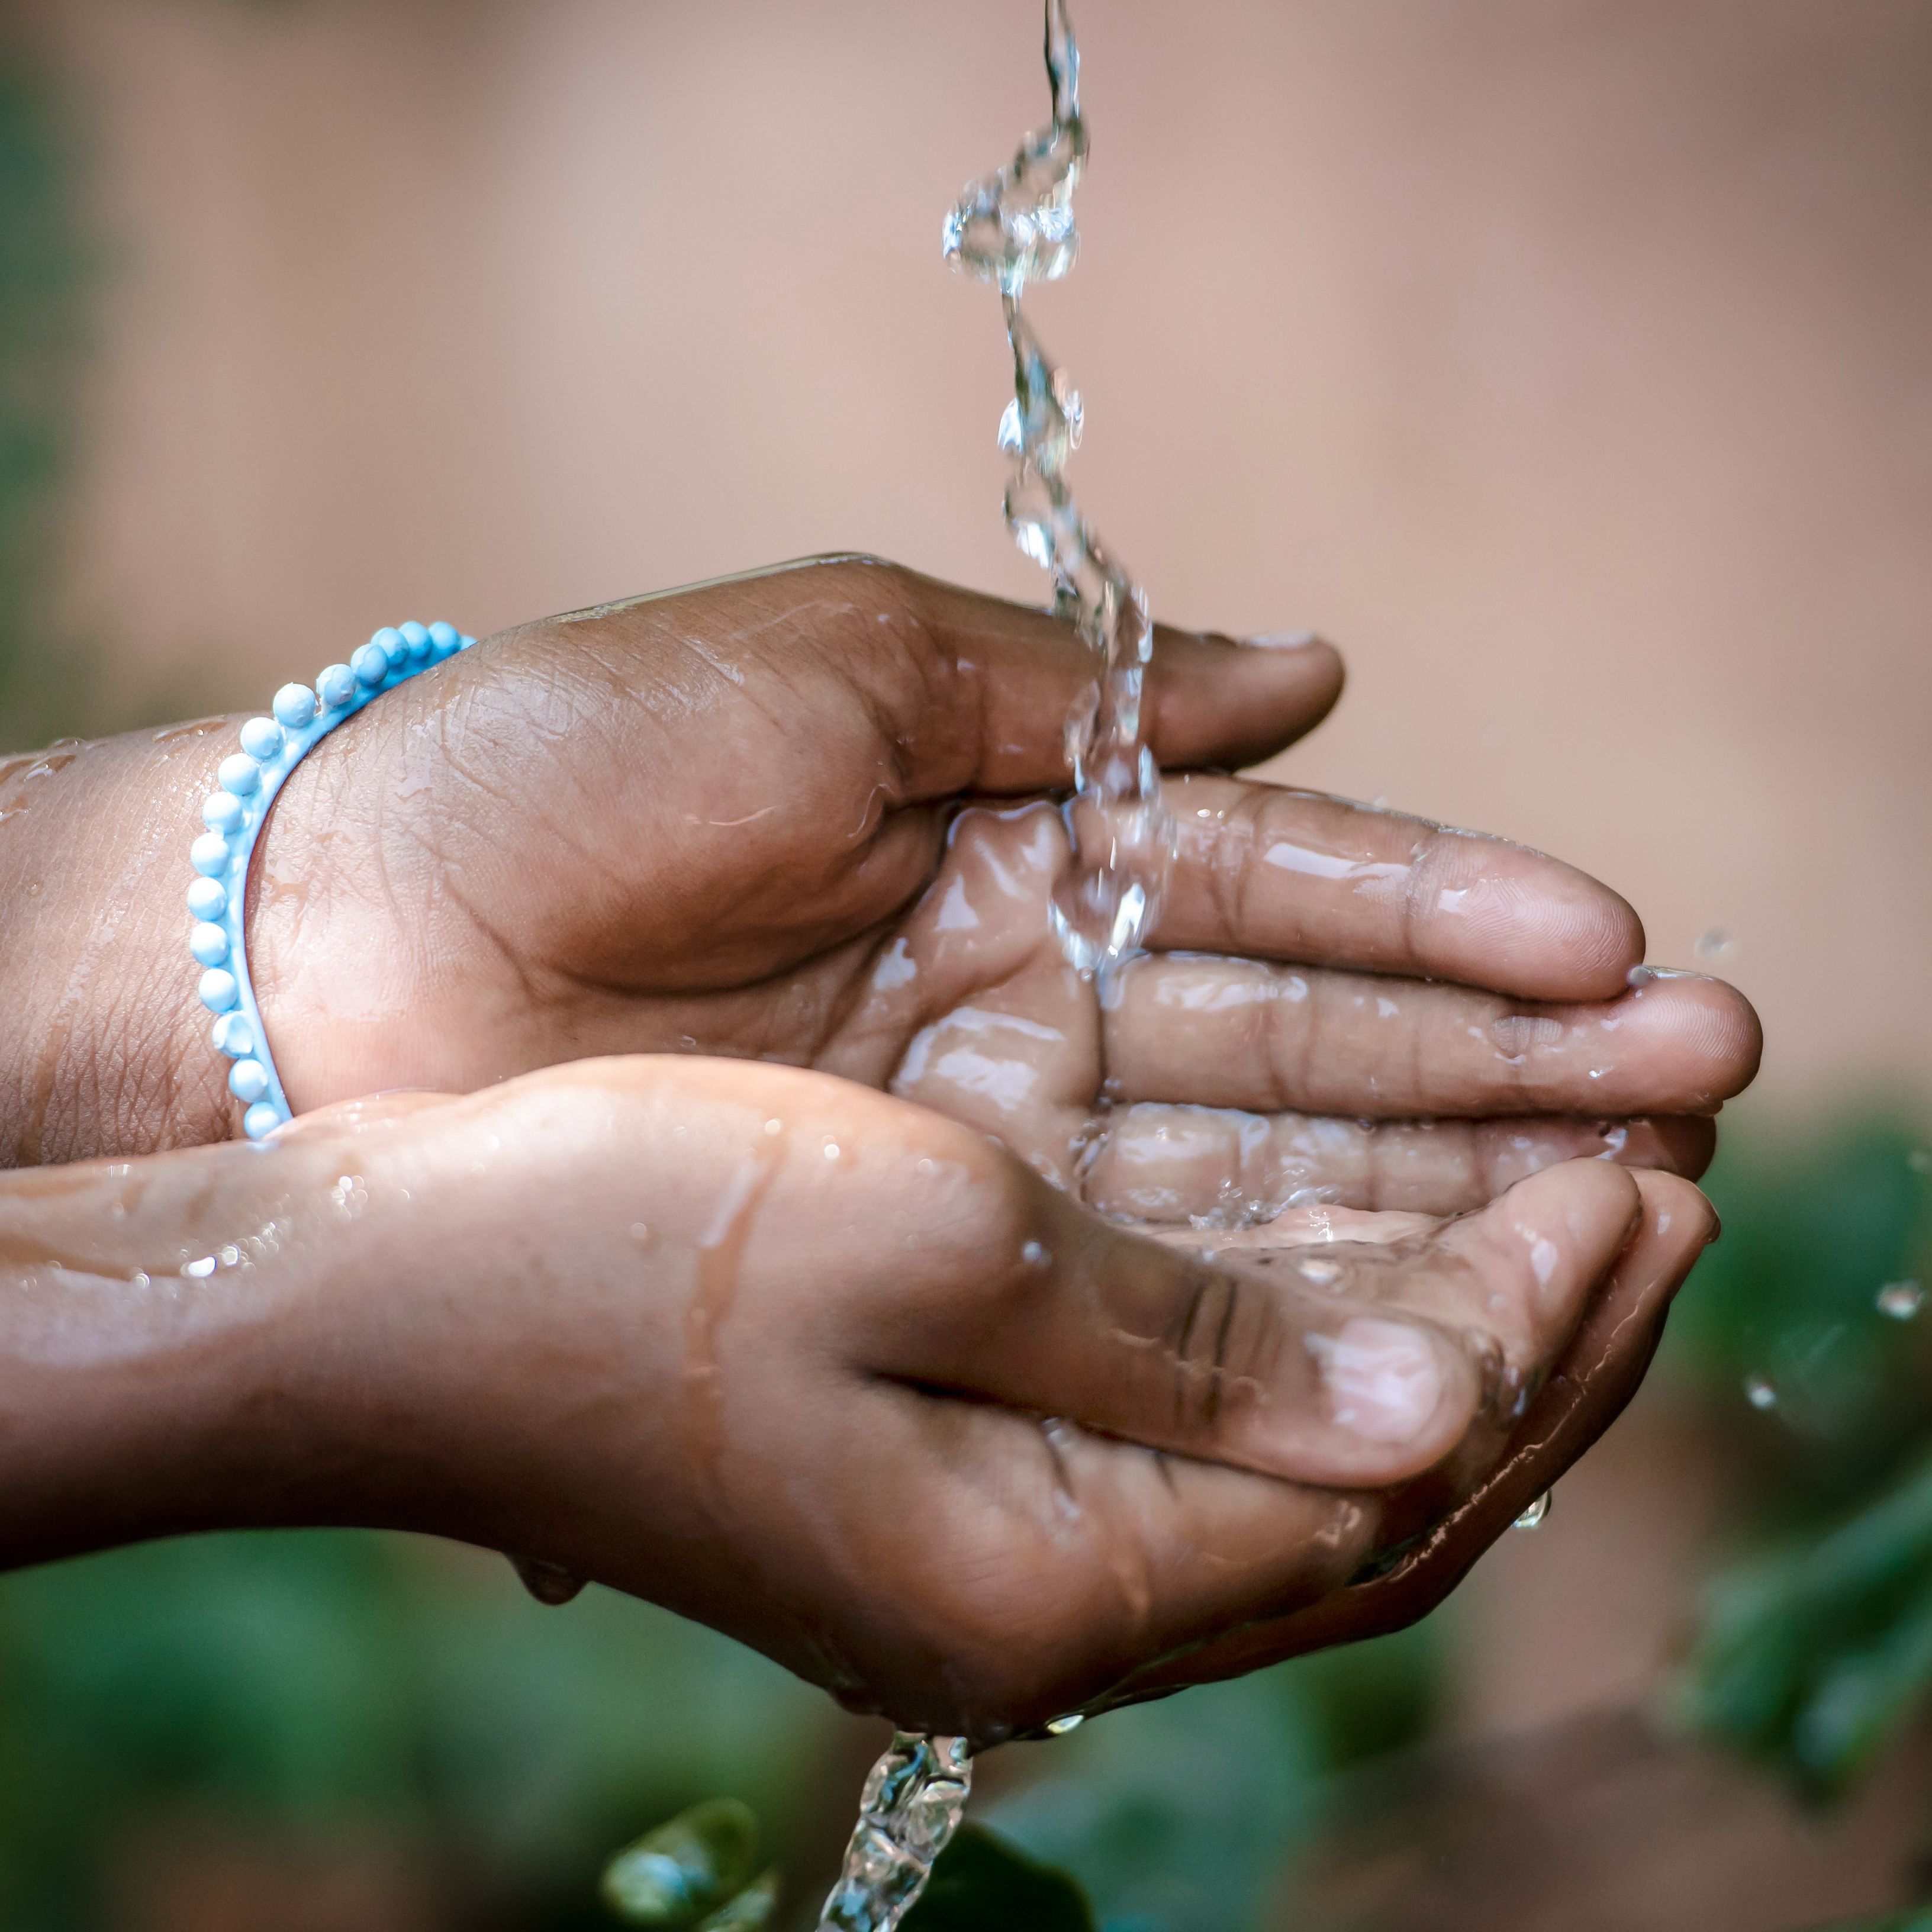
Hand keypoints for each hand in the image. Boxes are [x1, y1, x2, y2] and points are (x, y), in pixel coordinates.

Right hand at [0, 1055, 1712, 1740]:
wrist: (371, 1286)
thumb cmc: (613, 1242)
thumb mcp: (921, 1246)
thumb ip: (1187, 1341)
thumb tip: (1427, 1405)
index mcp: (1036, 1579)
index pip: (1382, 1477)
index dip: (1531, 1319)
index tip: (1637, 1168)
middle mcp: (1031, 1586)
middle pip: (1365, 1482)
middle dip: (1529, 1315)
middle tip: (1655, 1159)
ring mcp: (986, 1524)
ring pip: (1292, 1435)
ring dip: (1432, 1294)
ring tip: (1565, 1162)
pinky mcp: (944, 1445)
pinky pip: (1192, 1399)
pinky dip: (1305, 1304)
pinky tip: (1366, 1208)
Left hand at [240, 556, 1757, 1213]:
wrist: (331, 944)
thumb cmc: (567, 764)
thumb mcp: (838, 662)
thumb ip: (1080, 684)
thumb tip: (1325, 666)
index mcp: (1017, 838)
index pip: (1277, 886)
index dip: (1449, 916)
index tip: (1611, 950)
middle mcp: (1027, 997)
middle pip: (1302, 1040)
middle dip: (1500, 1057)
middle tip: (1698, 1080)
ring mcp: (983, 1139)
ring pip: (1252, 1169)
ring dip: (1441, 1179)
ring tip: (1636, 1190)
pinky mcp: (920, 1252)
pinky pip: (1134, 1271)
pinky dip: (1280, 1283)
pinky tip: (1436, 1299)